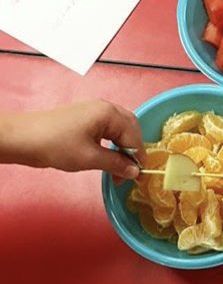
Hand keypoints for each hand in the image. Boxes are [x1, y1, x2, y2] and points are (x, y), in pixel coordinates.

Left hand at [2, 100, 142, 178]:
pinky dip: (112, 143)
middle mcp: (104, 107)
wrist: (23, 139)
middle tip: (129, 171)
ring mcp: (93, 110)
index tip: (138, 176)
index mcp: (108, 113)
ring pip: (119, 128)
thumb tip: (134, 171)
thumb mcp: (90, 158)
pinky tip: (107, 157)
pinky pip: (107, 128)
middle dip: (132, 150)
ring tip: (117, 168)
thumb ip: (116, 164)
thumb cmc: (56, 146)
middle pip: (130, 128)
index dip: (138, 157)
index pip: (134, 136)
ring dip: (122, 148)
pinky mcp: (83, 117)